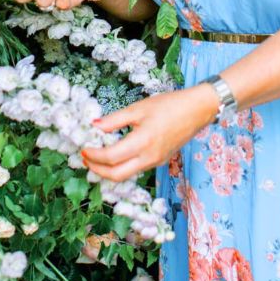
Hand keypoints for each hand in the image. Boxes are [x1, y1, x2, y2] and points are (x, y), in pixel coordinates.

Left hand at [80, 84, 217, 182]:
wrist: (197, 110)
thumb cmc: (168, 105)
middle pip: (116, 175)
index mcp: (142, 142)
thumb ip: (115, 120)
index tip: (83, 149)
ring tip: (97, 158)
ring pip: (126, 175)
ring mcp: (155, 162)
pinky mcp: (159, 161)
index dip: (94, 155)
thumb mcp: (139, 108)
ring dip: (108, 170)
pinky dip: (121, 167)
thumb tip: (94, 126)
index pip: (111, 157)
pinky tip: (115, 157)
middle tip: (85, 160)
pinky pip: (136, 170)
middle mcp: (149, 158)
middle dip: (97, 170)